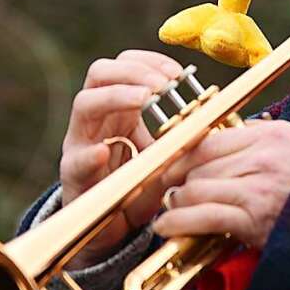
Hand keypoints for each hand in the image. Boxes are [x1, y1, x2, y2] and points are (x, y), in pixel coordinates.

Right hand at [60, 49, 183, 265]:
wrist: (113, 229)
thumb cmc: (140, 184)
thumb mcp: (165, 155)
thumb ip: (183, 137)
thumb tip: (214, 118)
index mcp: (118, 108)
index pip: (124, 64)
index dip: (149, 61)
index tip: (177, 72)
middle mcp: (96, 118)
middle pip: (100, 73)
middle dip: (134, 71)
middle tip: (163, 84)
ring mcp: (81, 144)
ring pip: (84, 104)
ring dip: (116, 96)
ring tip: (144, 99)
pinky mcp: (74, 177)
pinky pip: (76, 161)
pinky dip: (89, 155)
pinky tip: (104, 152)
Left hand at [153, 120, 289, 249]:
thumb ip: (264, 135)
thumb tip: (235, 130)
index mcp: (271, 136)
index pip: (211, 139)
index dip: (183, 154)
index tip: (170, 164)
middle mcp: (262, 157)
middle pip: (201, 164)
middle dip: (179, 180)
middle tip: (169, 191)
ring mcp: (257, 188)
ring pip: (198, 188)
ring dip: (177, 202)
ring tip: (170, 210)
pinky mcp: (253, 219)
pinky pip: (205, 216)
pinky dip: (179, 222)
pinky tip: (166, 227)